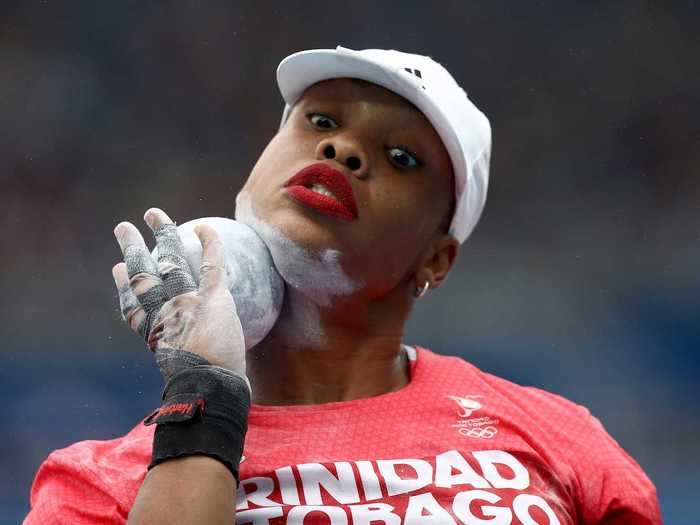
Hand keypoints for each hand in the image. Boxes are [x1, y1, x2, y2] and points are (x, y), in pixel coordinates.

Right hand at [111, 208, 245, 376]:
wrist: (211, 389)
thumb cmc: (201, 391)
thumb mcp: (179, 377)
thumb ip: (181, 364)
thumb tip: (189, 372)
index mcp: (153, 334)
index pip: (134, 305)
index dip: (124, 286)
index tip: (116, 271)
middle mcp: (164, 313)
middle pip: (143, 275)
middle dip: (132, 249)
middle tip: (123, 228)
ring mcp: (186, 302)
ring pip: (170, 261)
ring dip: (162, 234)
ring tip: (153, 213)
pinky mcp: (212, 298)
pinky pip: (211, 264)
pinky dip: (209, 244)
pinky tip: (204, 226)